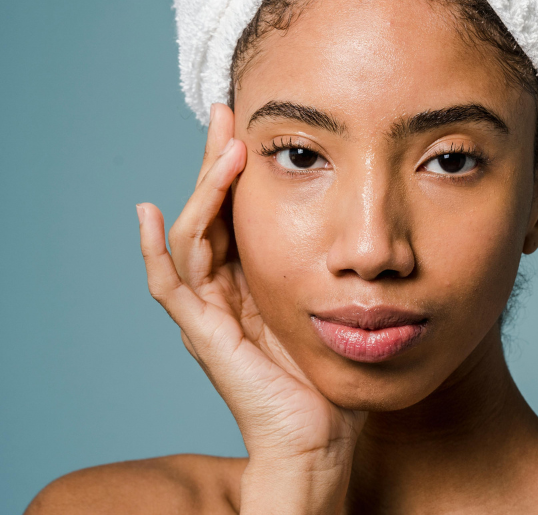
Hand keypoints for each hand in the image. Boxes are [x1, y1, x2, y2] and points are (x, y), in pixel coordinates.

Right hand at [137, 104, 363, 513]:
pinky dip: (154, 251)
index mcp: (256, 280)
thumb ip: (344, 268)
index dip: (239, 167)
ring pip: (192, 237)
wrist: (325, 435)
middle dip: (216, 162)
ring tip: (224, 150)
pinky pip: (169, 287)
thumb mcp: (342, 303)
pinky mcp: (206, 336)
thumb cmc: (337, 373)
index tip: (253, 122)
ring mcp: (211, 313)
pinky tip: (148, 214)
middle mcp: (227, 292)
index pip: (238, 210)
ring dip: (204, 190)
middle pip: (209, 212)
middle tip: (226, 114)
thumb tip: (376, 224)